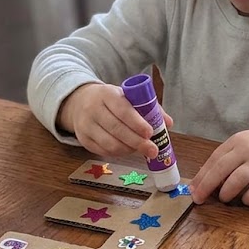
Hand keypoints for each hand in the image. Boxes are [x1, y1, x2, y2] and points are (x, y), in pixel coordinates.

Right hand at [58, 83, 172, 158]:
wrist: (80, 102)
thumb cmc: (111, 100)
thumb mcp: (126, 96)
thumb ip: (149, 107)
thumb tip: (168, 123)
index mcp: (107, 94)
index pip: (122, 109)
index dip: (137, 123)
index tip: (150, 133)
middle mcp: (93, 109)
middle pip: (116, 129)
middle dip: (137, 142)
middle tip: (153, 150)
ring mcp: (86, 125)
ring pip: (110, 144)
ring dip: (129, 150)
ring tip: (141, 150)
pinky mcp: (83, 139)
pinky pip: (103, 151)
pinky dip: (119, 154)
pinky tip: (128, 150)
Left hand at [190, 126, 248, 205]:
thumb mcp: (244, 143)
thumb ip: (226, 157)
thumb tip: (203, 178)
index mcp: (237, 141)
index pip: (214, 159)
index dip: (201, 176)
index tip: (193, 189)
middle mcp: (248, 150)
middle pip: (221, 170)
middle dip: (207, 187)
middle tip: (199, 199)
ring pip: (236, 181)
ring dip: (226, 194)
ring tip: (225, 198)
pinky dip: (247, 199)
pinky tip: (246, 199)